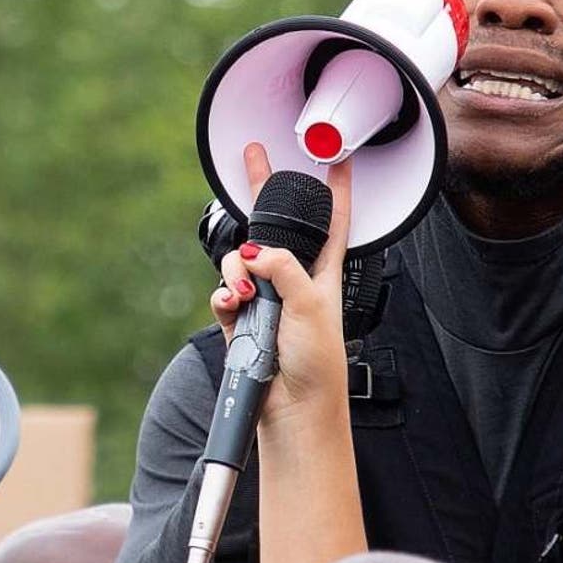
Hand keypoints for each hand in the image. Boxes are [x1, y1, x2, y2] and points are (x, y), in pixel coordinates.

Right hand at [210, 142, 352, 423]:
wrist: (294, 408)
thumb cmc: (317, 361)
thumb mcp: (311, 304)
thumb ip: (283, 268)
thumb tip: (253, 254)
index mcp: (324, 273)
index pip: (333, 222)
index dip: (337, 191)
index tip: (338, 161)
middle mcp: (294, 279)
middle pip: (274, 227)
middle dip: (260, 191)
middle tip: (252, 154)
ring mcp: (265, 298)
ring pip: (240, 261)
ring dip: (238, 273)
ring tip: (247, 297)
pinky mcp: (240, 319)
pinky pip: (224, 294)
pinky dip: (224, 297)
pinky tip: (232, 306)